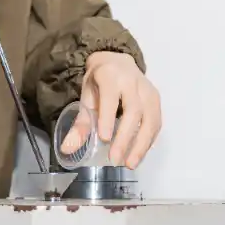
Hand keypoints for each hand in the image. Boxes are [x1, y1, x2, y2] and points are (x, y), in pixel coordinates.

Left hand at [61, 52, 160, 168]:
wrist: (117, 60)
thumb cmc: (99, 81)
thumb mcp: (86, 96)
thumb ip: (80, 122)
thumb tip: (68, 148)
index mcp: (110, 76)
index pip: (110, 98)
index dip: (108, 118)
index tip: (104, 139)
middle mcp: (133, 81)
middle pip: (133, 111)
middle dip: (125, 138)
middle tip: (115, 160)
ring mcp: (147, 90)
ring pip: (150, 119)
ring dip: (141, 144)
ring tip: (130, 164)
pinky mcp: (156, 99)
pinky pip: (156, 122)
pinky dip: (149, 141)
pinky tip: (139, 154)